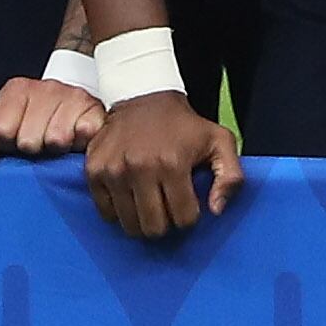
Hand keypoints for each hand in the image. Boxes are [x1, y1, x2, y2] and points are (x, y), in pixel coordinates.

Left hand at [0, 74, 100, 160]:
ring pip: (56, 140)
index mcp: (18, 89)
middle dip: (31, 150)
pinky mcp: (96, 112)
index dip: (6, 144)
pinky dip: (80, 146)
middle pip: (29, 140)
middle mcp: (47, 88)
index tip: (13, 142)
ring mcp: (74, 97)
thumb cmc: (28, 121)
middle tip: (38, 145)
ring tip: (56, 145)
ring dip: (55, 151)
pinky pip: (84, 136)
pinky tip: (75, 142)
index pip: (1, 130)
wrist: (70, 110)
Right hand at [85, 92, 240, 239]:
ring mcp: (114, 170)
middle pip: (154, 228)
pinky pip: (105, 213)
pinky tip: (130, 196)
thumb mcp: (220, 141)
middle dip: (165, 222)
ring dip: (141, 220)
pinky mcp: (94, 170)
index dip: (189, 216)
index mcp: (172, 163)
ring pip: (129, 225)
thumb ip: (231, 177)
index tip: (187, 202)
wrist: (143, 97)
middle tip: (166, 206)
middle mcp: (140, 168)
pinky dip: (118, 211)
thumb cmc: (184, 125)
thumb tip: (216, 210)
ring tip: (149, 202)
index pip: (183, 219)